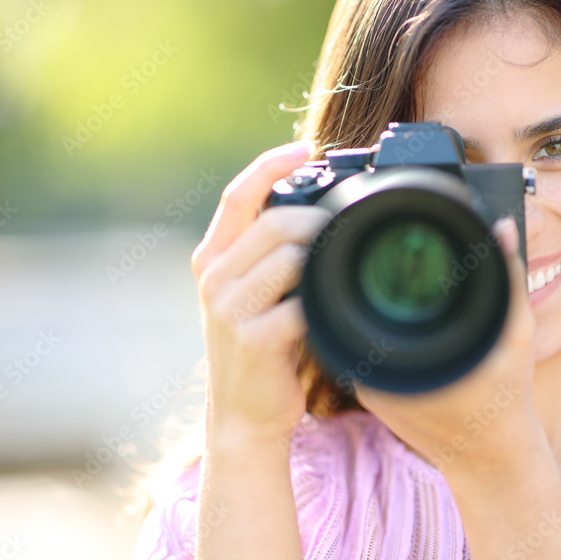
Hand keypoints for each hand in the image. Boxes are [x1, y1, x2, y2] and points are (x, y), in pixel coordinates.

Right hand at [191, 140, 331, 442]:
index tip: (306, 146)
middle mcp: (214, 279)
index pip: (237, 196)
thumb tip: (322, 207)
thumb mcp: (256, 291)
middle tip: (347, 225)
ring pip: (289, 258)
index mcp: (214, 259)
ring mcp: (228, 311)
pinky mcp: (251, 341)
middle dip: (317, 217)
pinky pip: (300, 305)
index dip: (270, 165)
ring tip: (345, 267)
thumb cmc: (263, 344)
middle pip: (272, 222)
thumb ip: (273, 252)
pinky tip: (336, 307)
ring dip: (325, 258)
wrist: (245, 413)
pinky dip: (325, 302)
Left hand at [353, 217, 541, 474]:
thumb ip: (508, 278)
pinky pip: (363, 345)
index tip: (379, 241)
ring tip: (379, 274)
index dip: (375, 266)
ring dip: (367, 302)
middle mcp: (381, 371)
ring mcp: (369, 386)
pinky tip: (390, 315)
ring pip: (355, 326)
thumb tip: (503, 226)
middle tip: (374, 246)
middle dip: (368, 276)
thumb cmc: (506, 399)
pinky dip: (374, 327)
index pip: (373, 297)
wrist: (489, 459)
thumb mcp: (514, 335)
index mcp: (412, 357)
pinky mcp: (369, 393)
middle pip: (357, 305)